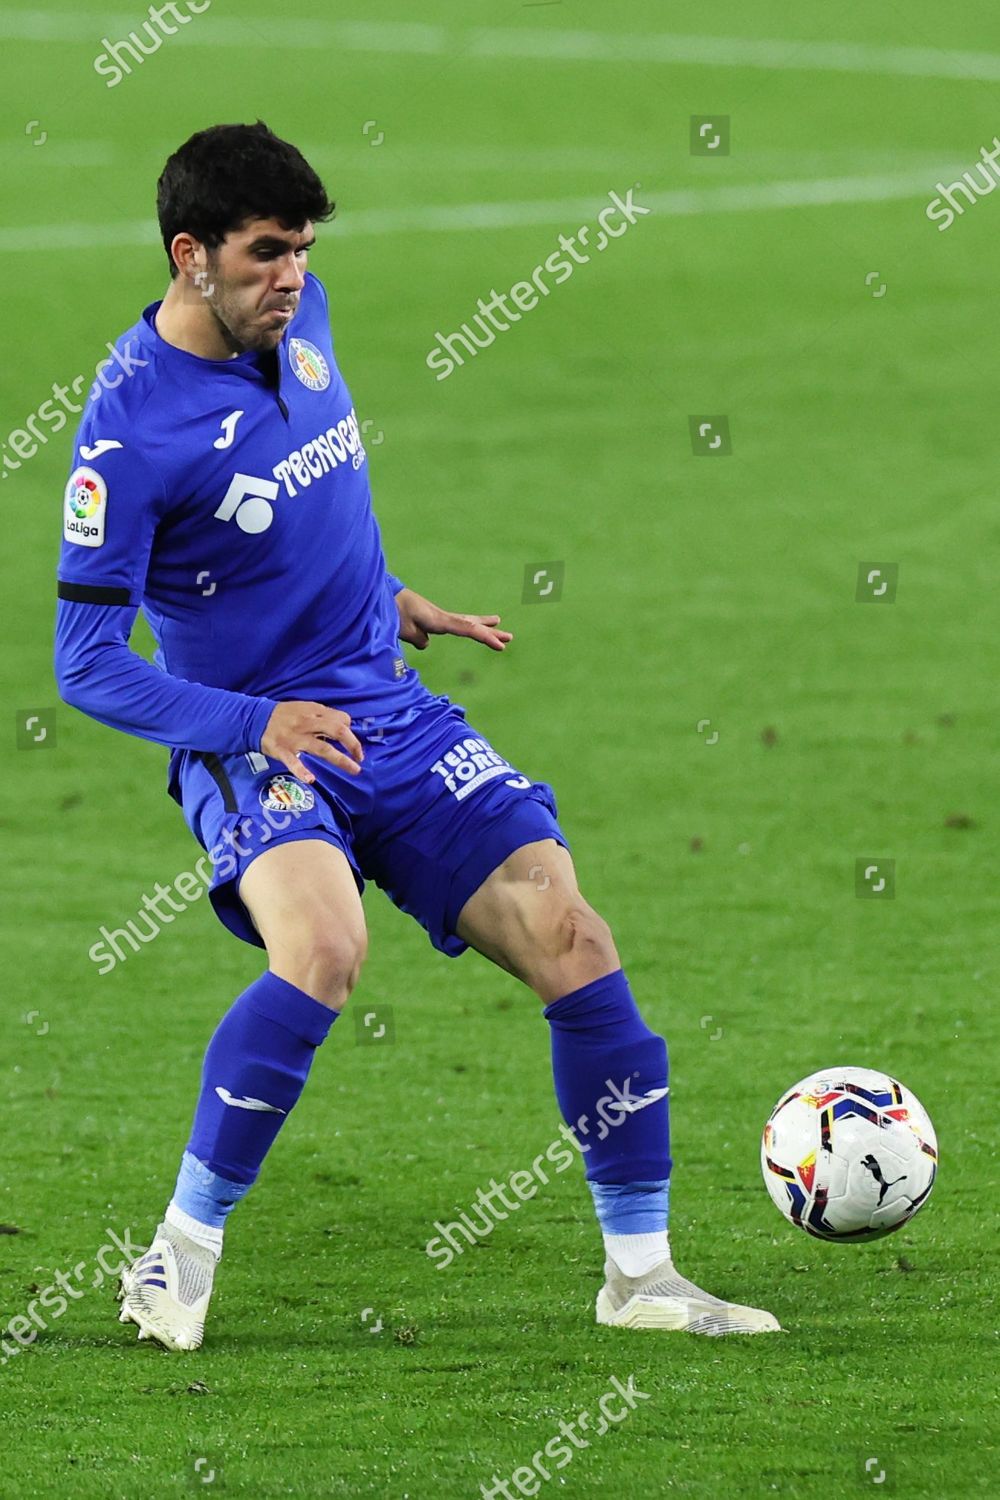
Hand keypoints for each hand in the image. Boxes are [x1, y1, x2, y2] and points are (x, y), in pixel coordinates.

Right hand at [261, 701, 363, 783]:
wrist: (254, 719)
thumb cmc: (283, 715)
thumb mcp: (303, 707)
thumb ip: (322, 715)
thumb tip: (343, 724)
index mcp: (313, 711)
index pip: (340, 719)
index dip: (350, 730)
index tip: (351, 741)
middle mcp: (307, 724)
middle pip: (337, 731)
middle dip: (353, 744)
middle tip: (360, 757)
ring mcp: (295, 738)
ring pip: (322, 748)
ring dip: (340, 760)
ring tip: (354, 770)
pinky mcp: (282, 750)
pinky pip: (292, 762)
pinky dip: (301, 771)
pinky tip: (310, 779)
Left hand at [393, 587, 512, 651]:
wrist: (381, 594)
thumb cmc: (391, 611)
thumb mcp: (404, 628)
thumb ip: (418, 638)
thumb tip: (426, 643)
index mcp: (438, 620)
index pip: (467, 629)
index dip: (485, 637)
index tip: (501, 646)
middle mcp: (441, 616)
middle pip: (471, 624)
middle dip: (490, 632)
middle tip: (510, 637)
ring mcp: (437, 615)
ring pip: (465, 622)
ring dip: (481, 625)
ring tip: (498, 622)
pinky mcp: (429, 616)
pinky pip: (453, 624)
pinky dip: (465, 626)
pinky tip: (467, 628)